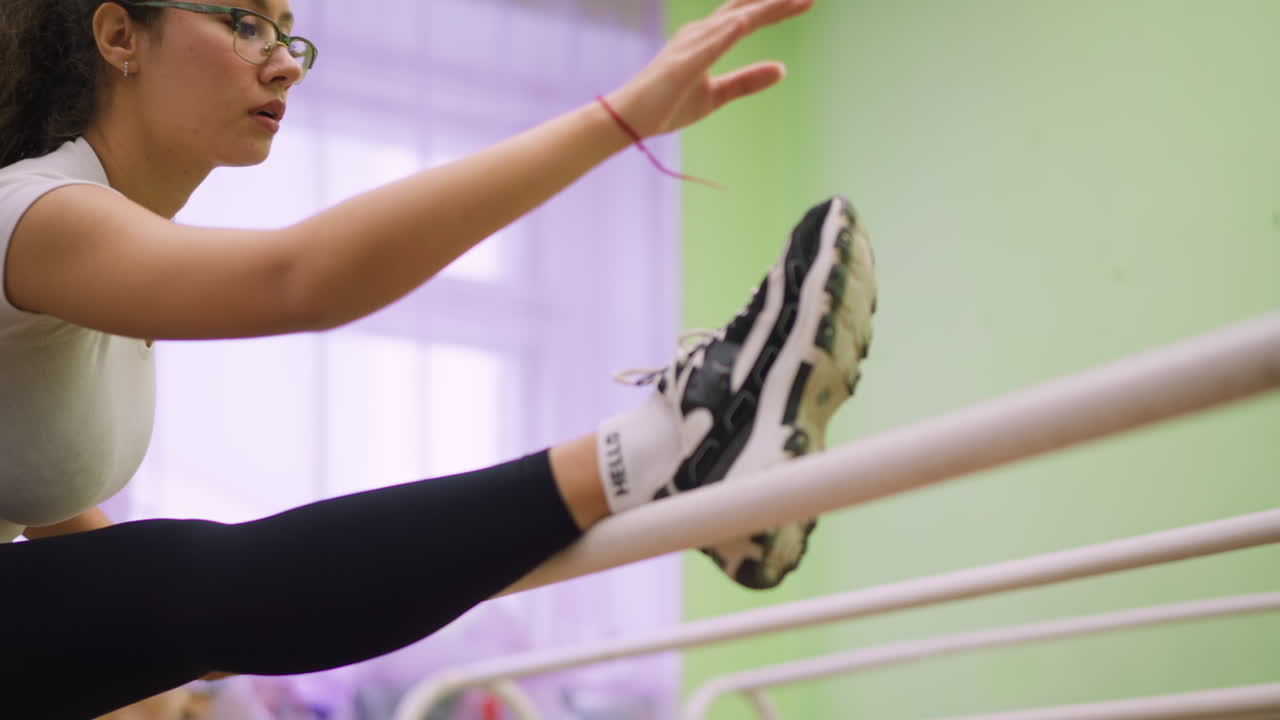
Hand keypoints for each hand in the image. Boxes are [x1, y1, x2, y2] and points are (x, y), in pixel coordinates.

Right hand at [605, 0, 813, 138]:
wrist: (630, 119)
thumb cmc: (667, 104)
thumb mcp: (717, 95)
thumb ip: (748, 80)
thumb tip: (783, 69)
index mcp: (707, 38)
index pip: (748, 15)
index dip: (777, 6)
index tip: (806, 1)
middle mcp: (700, 33)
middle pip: (745, 8)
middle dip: (777, 0)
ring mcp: (690, 46)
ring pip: (733, 20)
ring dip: (762, 9)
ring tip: (791, 0)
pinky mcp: (681, 65)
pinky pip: (709, 46)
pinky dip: (728, 32)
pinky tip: (747, 21)